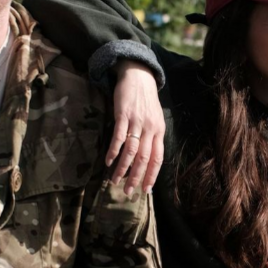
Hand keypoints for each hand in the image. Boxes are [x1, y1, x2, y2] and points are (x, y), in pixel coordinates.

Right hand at [107, 60, 164, 193]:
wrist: (139, 75)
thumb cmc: (146, 100)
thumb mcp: (155, 119)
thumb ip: (152, 137)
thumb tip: (147, 158)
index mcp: (159, 131)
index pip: (157, 158)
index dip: (151, 175)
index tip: (145, 190)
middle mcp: (150, 128)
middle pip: (144, 158)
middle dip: (136, 178)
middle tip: (127, 191)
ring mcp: (137, 122)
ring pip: (131, 151)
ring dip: (122, 168)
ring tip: (114, 180)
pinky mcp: (123, 115)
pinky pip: (119, 137)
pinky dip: (113, 151)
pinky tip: (108, 161)